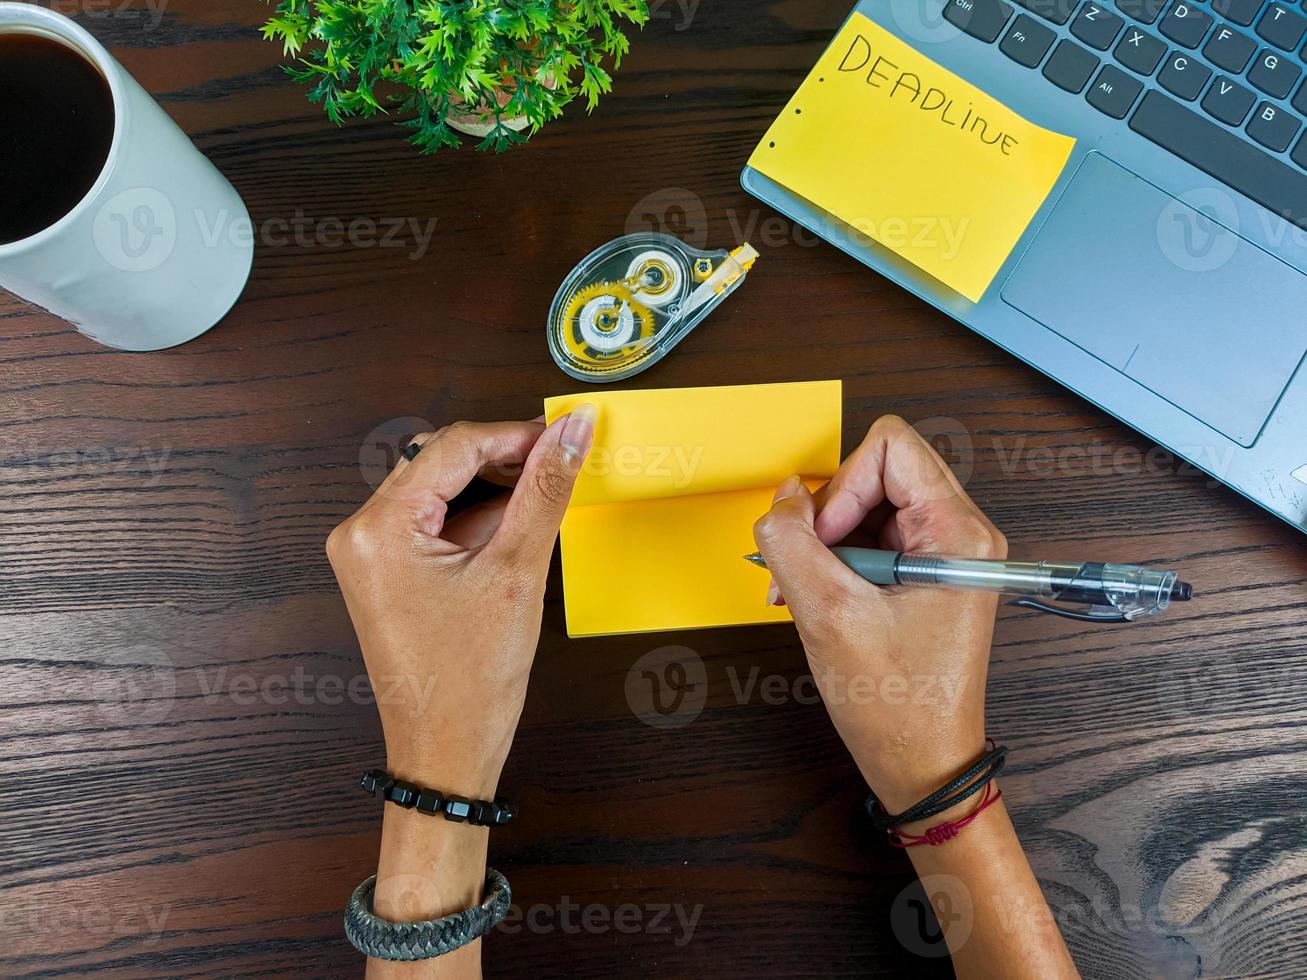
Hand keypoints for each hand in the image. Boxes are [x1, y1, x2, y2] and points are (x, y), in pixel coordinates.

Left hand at [327, 410, 595, 796]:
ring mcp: (368, 553)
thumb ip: (544, 492)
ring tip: (542, 502)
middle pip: (439, 462)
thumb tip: (572, 431)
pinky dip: (474, 520)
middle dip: (502, 460)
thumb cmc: (471, 680)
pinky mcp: (384, 571)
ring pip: (439, 489)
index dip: (514, 435)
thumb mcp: (517, 574)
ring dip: (491, 490)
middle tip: (560, 463)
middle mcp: (361, 532)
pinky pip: (432, 522)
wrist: (443, 753)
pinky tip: (515, 533)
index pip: (452, 447)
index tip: (565, 435)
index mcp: (379, 528)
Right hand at [752, 415, 1005, 812]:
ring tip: (804, 594)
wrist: (923, 763)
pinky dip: (835, 563)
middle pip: (877, 472)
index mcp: (957, 531)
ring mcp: (944, 553)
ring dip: (825, 544)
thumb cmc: (896, 703)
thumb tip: (784, 495)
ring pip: (867, 506)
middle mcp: (961, 532)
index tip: (822, 542)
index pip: (890, 445)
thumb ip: (792, 541)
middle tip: (806, 571)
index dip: (842, 486)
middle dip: (828, 517)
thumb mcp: (826, 613)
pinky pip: (871, 539)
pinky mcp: (926, 574)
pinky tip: (818, 600)